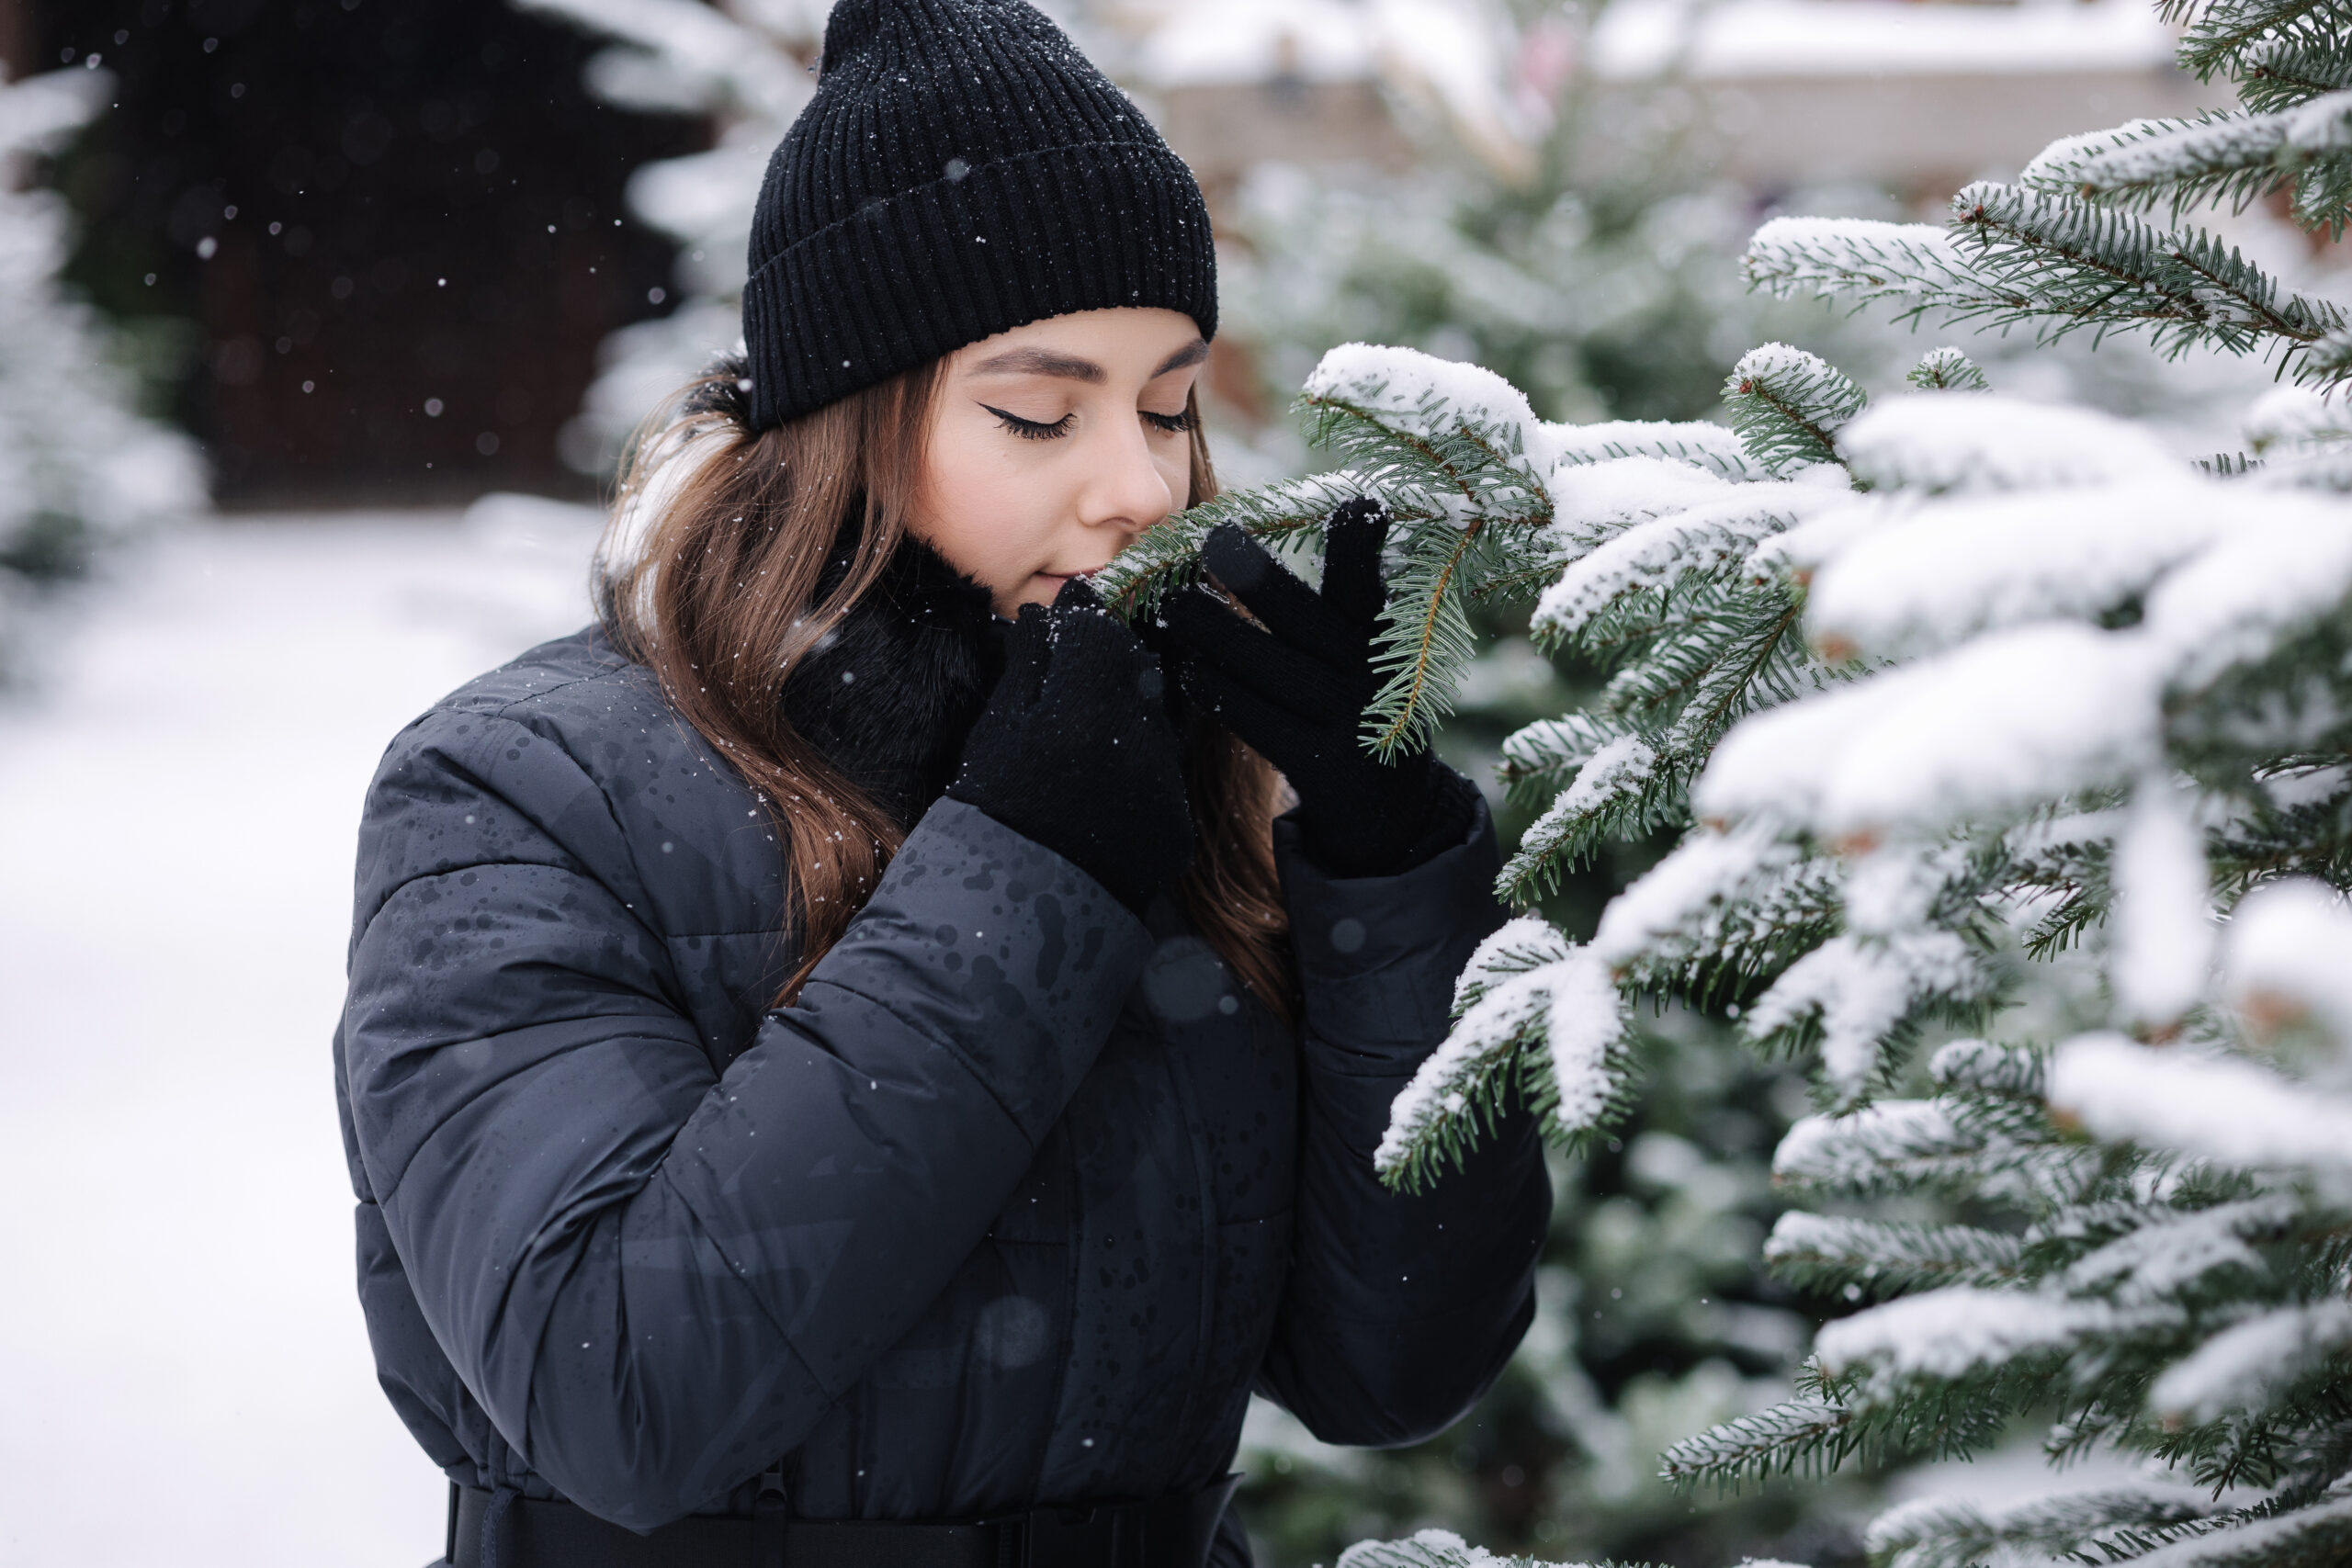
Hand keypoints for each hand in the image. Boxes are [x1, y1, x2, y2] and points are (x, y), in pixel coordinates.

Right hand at [945, 578, 1192, 913]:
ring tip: (1088, 750)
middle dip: (1110, 673)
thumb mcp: (998, 730)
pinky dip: (1142, 773)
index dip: (1083, 626)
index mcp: (1087, 707)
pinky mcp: (1179, 824)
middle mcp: (1140, 739)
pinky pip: (1165, 776)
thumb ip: (1028, 666)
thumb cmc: (995, 808)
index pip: (1102, 634)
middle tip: (1075, 695)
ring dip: (1132, 722)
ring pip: (1158, 724)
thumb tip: (1041, 615)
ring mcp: (1166, 784)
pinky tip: (1107, 790)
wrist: (1018, 901)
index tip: (1068, 630)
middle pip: (1138, 674)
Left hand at [1158, 499, 1474, 877]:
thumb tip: (1240, 546)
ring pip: (1273, 670)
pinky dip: (1219, 692)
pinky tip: (1187, 669)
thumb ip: (1327, 608)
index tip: (1356, 504)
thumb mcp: (1364, 652)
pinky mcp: (1317, 765)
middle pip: (1310, 622)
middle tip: (1215, 537)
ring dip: (1217, 634)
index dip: (1363, 550)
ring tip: (1173, 605)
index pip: (1371, 587)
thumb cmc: (1357, 701)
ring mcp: (1346, 723)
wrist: (1389, 807)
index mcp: (1383, 637)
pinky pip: (1257, 721)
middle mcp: (1369, 675)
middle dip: (1262, 581)